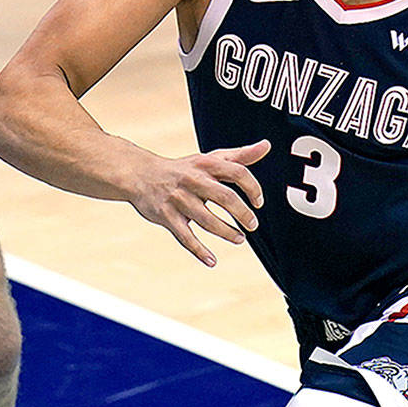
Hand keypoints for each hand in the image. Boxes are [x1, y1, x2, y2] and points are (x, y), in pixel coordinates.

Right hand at [129, 140, 270, 266]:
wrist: (140, 174)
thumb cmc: (185, 169)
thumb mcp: (210, 158)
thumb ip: (240, 156)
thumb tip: (266, 146)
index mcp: (207, 165)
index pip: (237, 172)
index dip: (253, 187)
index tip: (259, 202)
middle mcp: (193, 180)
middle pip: (225, 197)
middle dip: (242, 214)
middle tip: (253, 225)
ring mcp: (179, 199)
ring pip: (207, 220)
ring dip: (227, 232)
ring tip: (240, 239)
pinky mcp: (166, 216)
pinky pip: (185, 237)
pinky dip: (199, 251)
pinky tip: (212, 261)